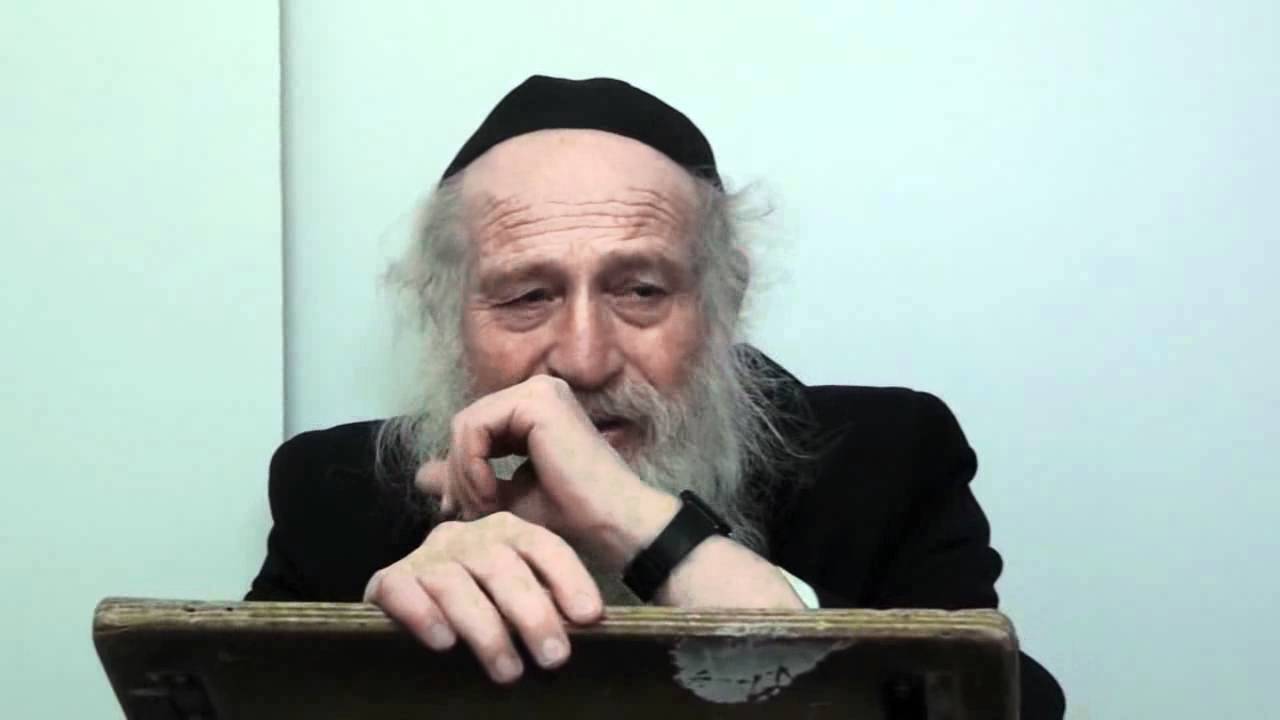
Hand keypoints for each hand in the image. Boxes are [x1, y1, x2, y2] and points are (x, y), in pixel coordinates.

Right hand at [363, 511, 603, 683]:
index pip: (542, 546)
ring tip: (508, 671)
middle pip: (502, 565)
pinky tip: (444, 643)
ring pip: (455, 583)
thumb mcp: (516, 603)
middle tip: (553, 657)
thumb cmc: (480, 614)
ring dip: (485, 630)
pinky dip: (423, 615)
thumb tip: (586, 625)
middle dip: (532, 613)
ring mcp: (426, 556)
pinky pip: (402, 590)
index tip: (590, 616)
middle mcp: (465, 537)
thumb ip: (545, 605)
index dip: (568, 579)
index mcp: (505, 533)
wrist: (412, 615)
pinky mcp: (388, 580)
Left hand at [420, 374, 678, 568]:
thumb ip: (467, 480)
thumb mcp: (505, 498)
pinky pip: (474, 427)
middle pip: (466, 425)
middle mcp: (539, 390)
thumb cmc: (574, 517)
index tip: (461, 513)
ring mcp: (539, 390)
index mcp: (535, 409)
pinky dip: (472, 466)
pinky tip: (490, 497)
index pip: (474, 429)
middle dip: (458, 474)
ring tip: (483, 510)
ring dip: (465, 474)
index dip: (460, 471)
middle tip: (467, 515)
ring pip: (466, 426)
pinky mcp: (536, 400)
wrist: (615, 524)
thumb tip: (421, 475)